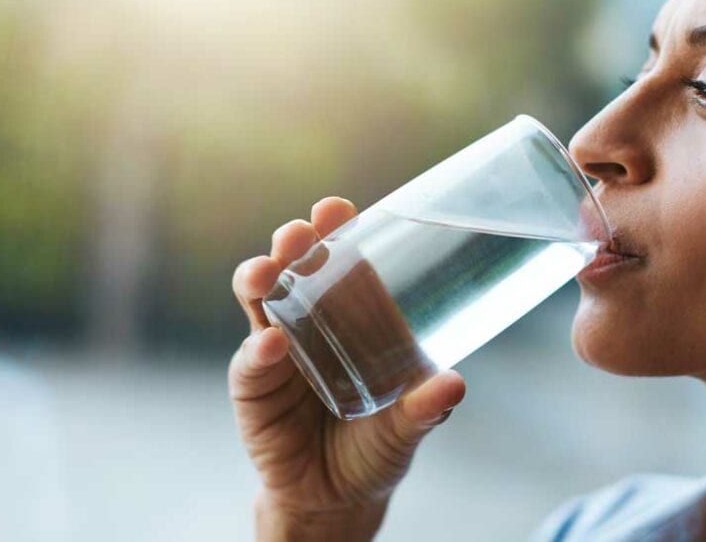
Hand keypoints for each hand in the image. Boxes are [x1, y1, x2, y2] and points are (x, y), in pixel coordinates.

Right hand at [230, 196, 465, 539]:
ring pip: (259, 301)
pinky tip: (270, 346)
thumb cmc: (378, 445)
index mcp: (353, 315)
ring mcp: (277, 351)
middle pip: (294, 267)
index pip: (341, 260)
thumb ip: (427, 407)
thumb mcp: (408, 425)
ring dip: (260, 280)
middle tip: (299, 234)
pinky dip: (258, 352)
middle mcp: (310, 321)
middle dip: (292, 243)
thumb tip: (454, 383)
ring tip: (269, 273)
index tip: (338, 208)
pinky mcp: (254, 388)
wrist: (338, 497)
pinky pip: (250, 363)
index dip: (336, 230)